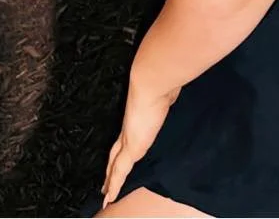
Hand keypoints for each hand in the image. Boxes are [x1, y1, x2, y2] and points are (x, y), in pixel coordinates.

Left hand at [102, 78, 179, 207]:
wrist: (152, 82)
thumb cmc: (160, 82)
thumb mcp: (164, 91)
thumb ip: (165, 95)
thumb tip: (172, 91)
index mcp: (136, 118)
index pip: (124, 138)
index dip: (119, 150)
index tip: (116, 159)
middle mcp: (129, 129)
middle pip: (116, 153)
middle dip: (111, 167)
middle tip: (105, 181)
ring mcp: (128, 138)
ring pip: (115, 165)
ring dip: (111, 179)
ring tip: (106, 193)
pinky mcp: (131, 147)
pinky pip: (120, 171)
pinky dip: (115, 185)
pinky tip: (110, 197)